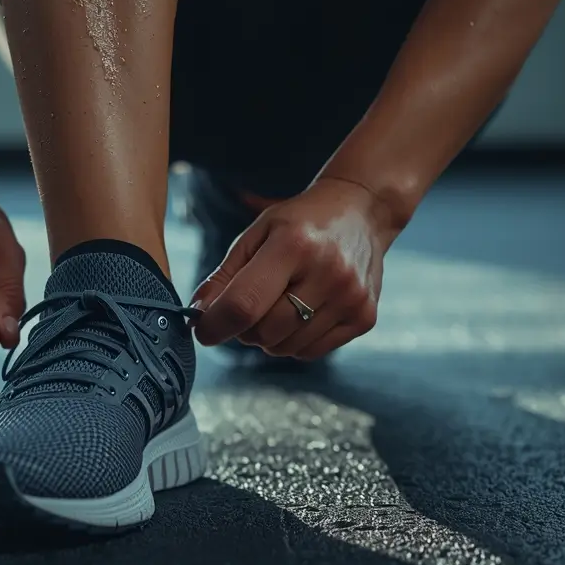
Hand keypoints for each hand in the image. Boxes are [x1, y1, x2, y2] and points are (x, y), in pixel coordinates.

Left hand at [190, 177, 402, 360]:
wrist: (361, 212)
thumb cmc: (300, 223)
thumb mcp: (256, 235)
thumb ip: (224, 276)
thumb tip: (199, 316)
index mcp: (294, 244)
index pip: (244, 304)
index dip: (215, 324)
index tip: (202, 330)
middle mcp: (328, 272)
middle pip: (264, 332)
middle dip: (243, 328)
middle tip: (248, 307)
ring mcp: (351, 298)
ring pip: (285, 348)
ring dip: (269, 336)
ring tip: (280, 303)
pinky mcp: (364, 318)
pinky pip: (310, 352)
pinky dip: (294, 340)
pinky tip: (303, 311)